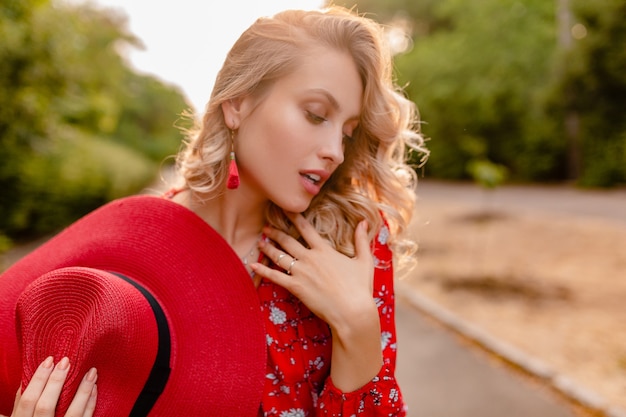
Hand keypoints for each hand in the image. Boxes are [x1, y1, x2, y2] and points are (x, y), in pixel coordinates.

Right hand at [9, 357, 96, 416]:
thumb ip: (24, 403)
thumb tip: (26, 379)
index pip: (27, 400)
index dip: (37, 379)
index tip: (50, 360)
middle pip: (45, 406)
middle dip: (56, 382)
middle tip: (66, 361)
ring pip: (71, 413)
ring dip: (82, 390)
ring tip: (91, 372)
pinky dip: (91, 403)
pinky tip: (95, 388)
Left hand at [252, 212, 374, 328]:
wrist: (352, 311)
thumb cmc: (360, 288)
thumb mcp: (365, 261)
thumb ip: (362, 240)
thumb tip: (364, 222)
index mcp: (325, 250)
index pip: (306, 228)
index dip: (294, 217)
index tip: (285, 209)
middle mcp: (310, 258)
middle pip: (288, 241)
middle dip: (276, 232)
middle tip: (266, 226)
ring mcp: (301, 272)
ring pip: (279, 256)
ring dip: (268, 248)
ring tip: (260, 241)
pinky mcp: (296, 287)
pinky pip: (275, 277)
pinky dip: (263, 270)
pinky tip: (253, 264)